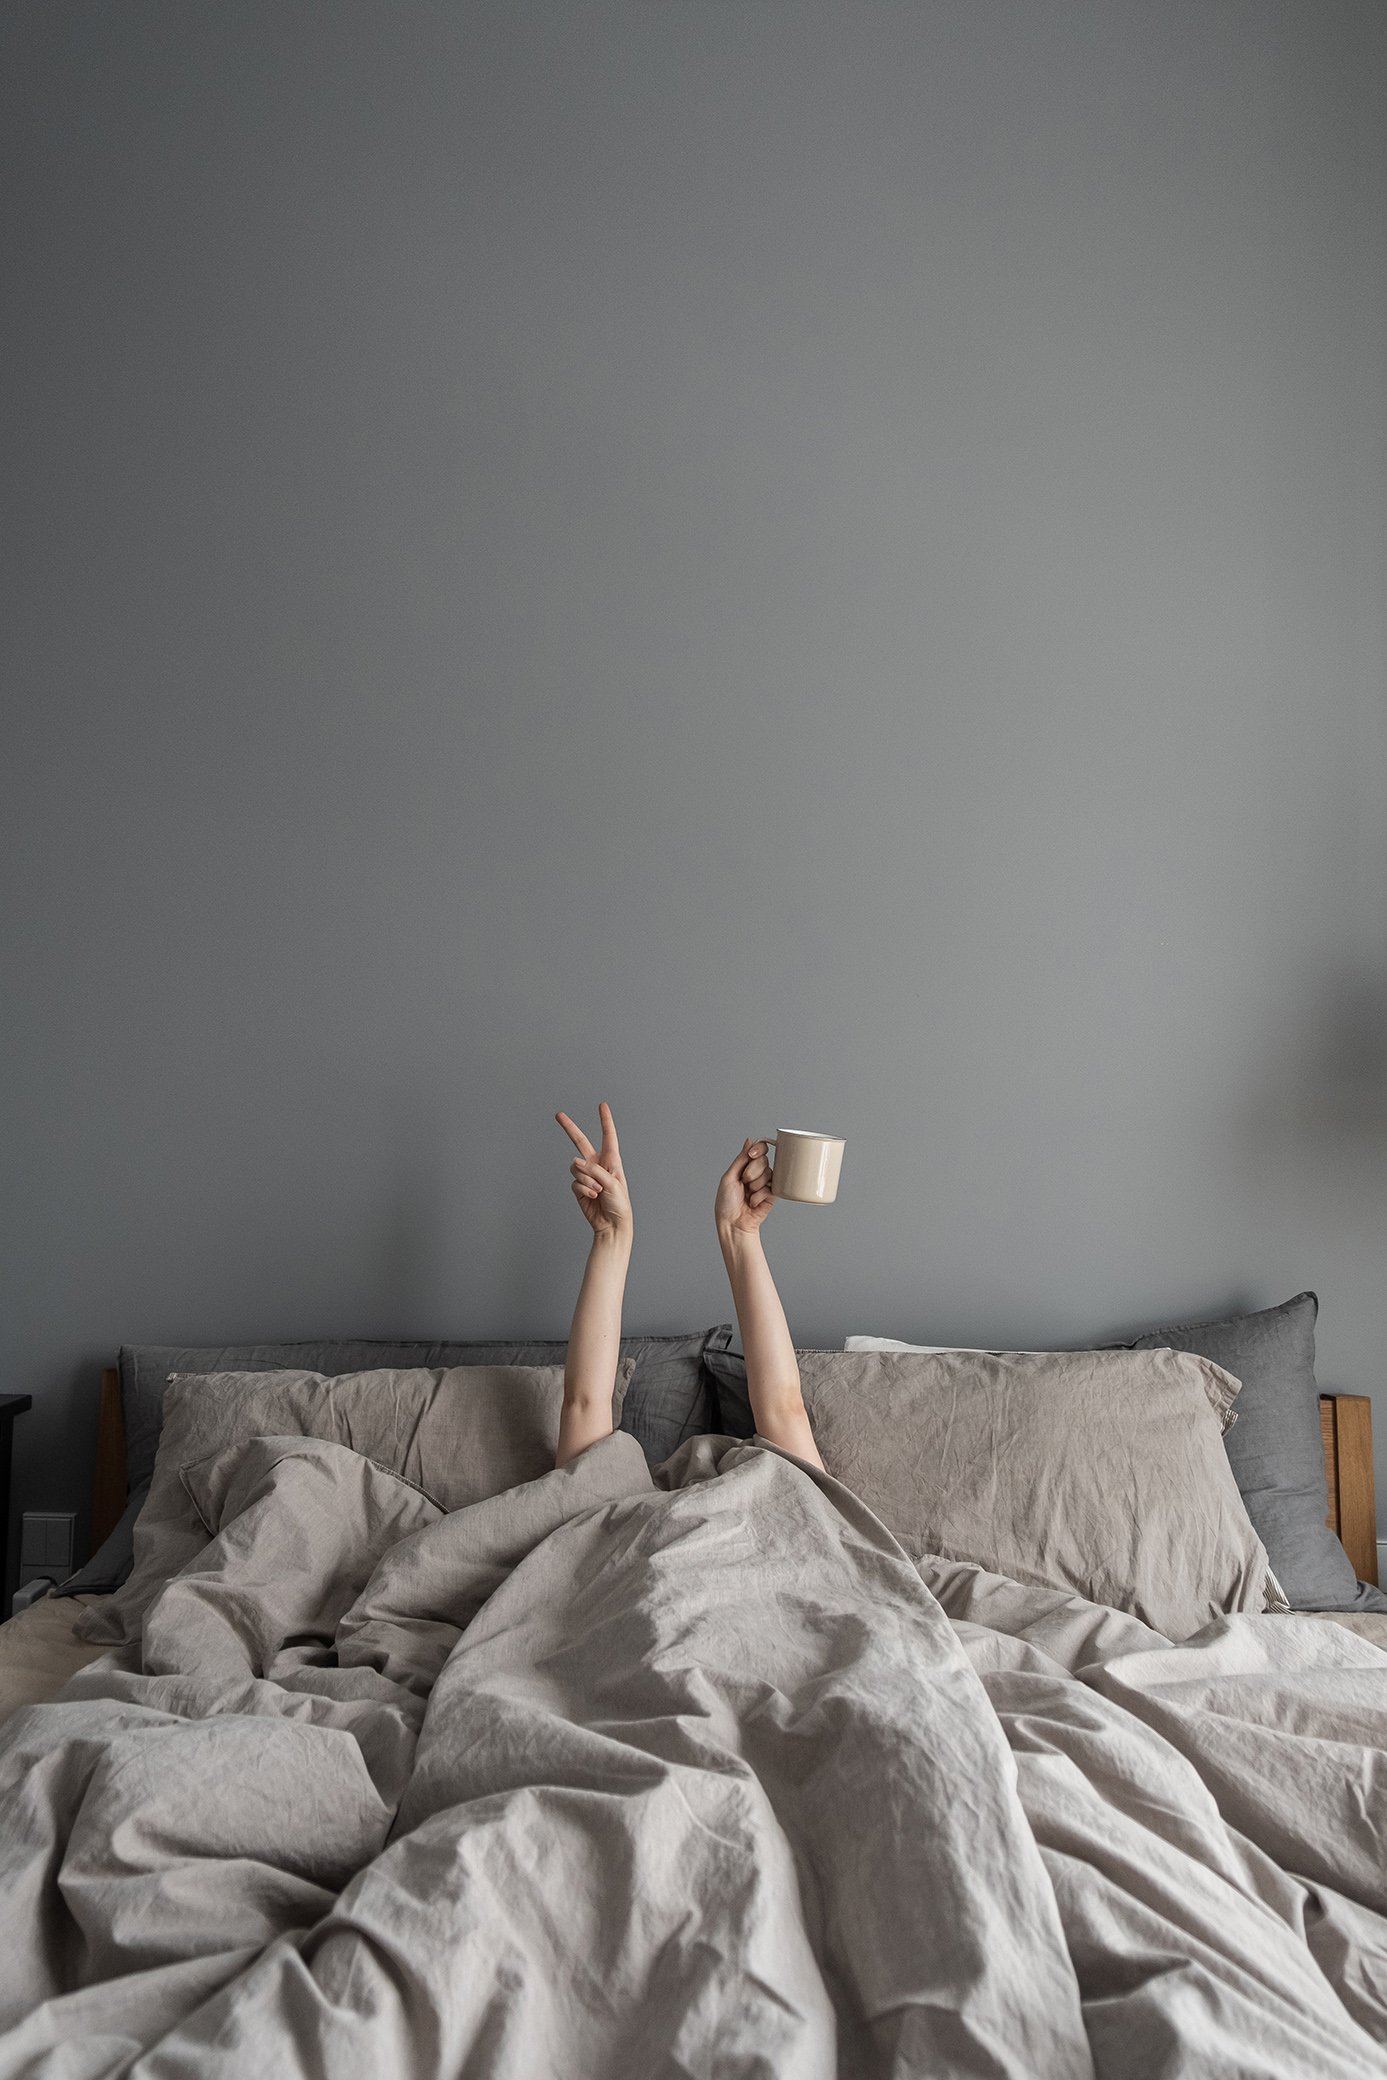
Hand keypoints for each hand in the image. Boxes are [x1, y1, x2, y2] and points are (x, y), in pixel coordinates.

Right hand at [556, 1102, 631, 1242]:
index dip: (605, 1120)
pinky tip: (592, 1196)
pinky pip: (575, 1182)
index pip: (608, 1135)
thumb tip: (576, 1163)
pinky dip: (583, 1189)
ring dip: (586, 1180)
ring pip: (576, 1168)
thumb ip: (594, 1170)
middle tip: (558, 1115)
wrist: (612, 1223)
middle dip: (569, 1128)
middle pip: (580, 1142)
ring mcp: (586, 1175)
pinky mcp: (578, 1187)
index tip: (602, 1105)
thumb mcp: (612, 1183)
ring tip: (598, 1191)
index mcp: (611, 1160)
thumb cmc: (619, 1203)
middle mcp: (597, 1164)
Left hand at [715, 1138, 773, 1239]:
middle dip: (752, 1172)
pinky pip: (771, 1187)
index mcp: (745, 1167)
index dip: (758, 1149)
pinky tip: (753, 1202)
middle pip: (764, 1160)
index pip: (759, 1149)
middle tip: (744, 1182)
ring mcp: (766, 1183)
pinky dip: (759, 1195)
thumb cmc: (726, 1203)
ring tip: (748, 1195)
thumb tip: (749, 1141)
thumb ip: (741, 1158)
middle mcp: (757, 1173)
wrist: (733, 1223)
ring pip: (768, 1173)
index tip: (752, 1156)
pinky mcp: (773, 1195)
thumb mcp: (729, 1176)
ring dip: (755, 1185)